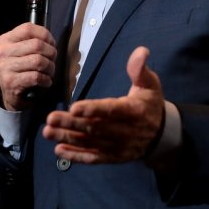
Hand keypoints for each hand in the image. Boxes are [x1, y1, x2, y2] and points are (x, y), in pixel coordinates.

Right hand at [0, 23, 55, 110]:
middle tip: (52, 60)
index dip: (45, 34)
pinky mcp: (10, 82)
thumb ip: (32, 40)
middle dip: (51, 53)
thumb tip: (50, 40)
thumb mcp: (21, 50)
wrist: (11, 93)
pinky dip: (46, 80)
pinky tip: (46, 81)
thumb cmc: (21, 68)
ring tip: (50, 71)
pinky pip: (36, 77)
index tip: (51, 43)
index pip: (28, 28)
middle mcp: (3, 52)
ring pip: (38, 61)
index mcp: (5, 40)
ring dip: (50, 68)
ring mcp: (5, 67)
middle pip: (37, 45)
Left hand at [42, 46, 163, 163]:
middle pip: (95, 127)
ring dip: (68, 138)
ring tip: (47, 132)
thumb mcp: (150, 84)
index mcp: (134, 111)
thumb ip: (140, 69)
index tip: (74, 107)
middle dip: (71, 123)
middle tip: (50, 118)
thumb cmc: (150, 103)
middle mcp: (126, 131)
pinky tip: (59, 150)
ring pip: (91, 142)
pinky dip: (76, 156)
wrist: (161, 135)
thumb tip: (141, 51)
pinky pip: (93, 158)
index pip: (112, 110)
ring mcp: (118, 146)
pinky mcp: (113, 157)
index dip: (93, 109)